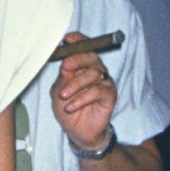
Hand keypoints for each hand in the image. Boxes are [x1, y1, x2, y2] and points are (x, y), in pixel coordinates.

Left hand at [49, 33, 115, 151]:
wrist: (77, 131)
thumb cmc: (68, 109)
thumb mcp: (59, 91)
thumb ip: (63, 76)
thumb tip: (65, 61)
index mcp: (82, 66)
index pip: (84, 48)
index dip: (78, 40)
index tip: (68, 39)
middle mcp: (95, 71)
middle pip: (91, 57)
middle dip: (77, 59)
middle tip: (65, 67)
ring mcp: (104, 82)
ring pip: (92, 74)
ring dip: (75, 85)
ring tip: (63, 96)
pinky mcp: (110, 95)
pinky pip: (97, 91)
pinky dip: (81, 99)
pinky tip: (71, 107)